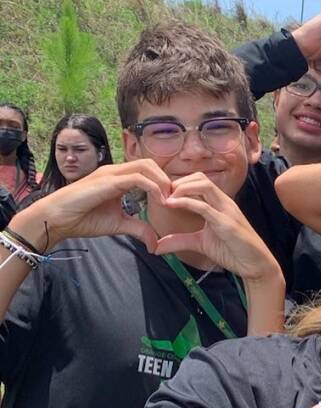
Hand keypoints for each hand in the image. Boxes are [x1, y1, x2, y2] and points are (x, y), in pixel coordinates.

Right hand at [22, 161, 168, 250]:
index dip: (164, 183)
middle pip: (150, 164)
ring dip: (162, 182)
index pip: (148, 171)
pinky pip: (137, 178)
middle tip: (175, 199)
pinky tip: (160, 202)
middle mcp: (115, 171)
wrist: (57, 219)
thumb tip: (155, 243)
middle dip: (167, 179)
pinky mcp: (107, 181)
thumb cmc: (82, 218)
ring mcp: (110, 174)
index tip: (174, 201)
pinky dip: (153, 188)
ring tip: (169, 201)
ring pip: (145, 167)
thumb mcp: (118, 224)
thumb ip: (138, 229)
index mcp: (119, 178)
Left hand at [154, 173, 280, 282]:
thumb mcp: (201, 244)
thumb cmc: (233, 252)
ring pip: (203, 185)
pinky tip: (171, 205)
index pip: (198, 181)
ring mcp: (227, 211)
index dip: (179, 184)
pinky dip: (185, 202)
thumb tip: (157, 246)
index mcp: (219, 203)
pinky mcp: (227, 223)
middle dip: (178, 182)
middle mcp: (224, 202)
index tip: (162, 196)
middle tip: (161, 195)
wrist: (255, 265)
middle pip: (199, 177)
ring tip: (166, 198)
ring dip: (181, 188)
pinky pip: (204, 206)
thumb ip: (180, 240)